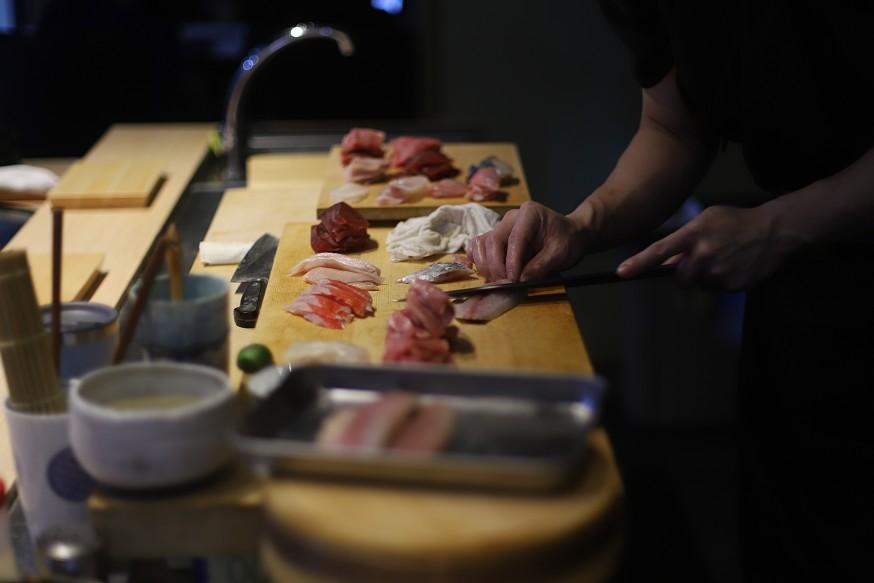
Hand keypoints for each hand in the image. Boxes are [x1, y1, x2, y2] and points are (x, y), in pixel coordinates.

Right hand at [469, 201, 586, 281]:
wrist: (569, 236)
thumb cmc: (567, 240)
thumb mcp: (560, 253)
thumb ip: (541, 265)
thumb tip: (521, 279)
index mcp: (529, 213)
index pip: (515, 238)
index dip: (511, 261)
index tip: (513, 279)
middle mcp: (511, 218)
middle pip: (493, 240)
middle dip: (496, 265)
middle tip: (506, 283)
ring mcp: (502, 228)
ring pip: (483, 244)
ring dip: (486, 265)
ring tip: (498, 280)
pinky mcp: (497, 239)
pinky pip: (480, 246)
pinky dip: (478, 259)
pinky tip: (482, 271)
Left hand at [617, 205, 796, 289]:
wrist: (773, 231)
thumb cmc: (734, 221)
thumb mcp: (706, 220)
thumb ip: (684, 239)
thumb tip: (665, 262)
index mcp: (694, 234)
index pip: (660, 251)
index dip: (639, 263)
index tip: (622, 272)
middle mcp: (703, 255)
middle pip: (679, 277)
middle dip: (685, 272)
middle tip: (702, 257)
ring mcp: (718, 273)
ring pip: (698, 284)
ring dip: (704, 276)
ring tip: (722, 258)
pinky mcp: (731, 286)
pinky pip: (714, 289)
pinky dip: (719, 280)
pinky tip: (733, 265)